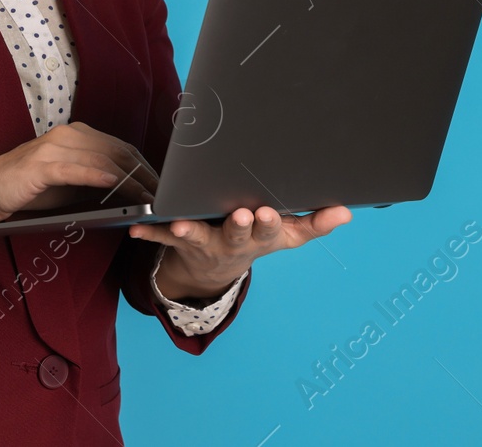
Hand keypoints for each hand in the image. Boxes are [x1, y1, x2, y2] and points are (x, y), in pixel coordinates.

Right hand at [0, 121, 158, 222]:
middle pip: (118, 152)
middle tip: (163, 195)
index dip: (145, 167)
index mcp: (77, 135)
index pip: (121, 148)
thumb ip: (96, 179)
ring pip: (102, 160)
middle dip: (144, 175)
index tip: (162, 186)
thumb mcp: (69, 182)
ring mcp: (54, 147)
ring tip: (148, 196)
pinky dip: (97, 176)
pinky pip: (75, 169)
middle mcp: (69, 135)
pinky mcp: (41, 164)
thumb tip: (132, 191)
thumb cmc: (28, 187)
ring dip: (129, 179)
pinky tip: (114, 184)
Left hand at [129, 204, 351, 299]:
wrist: (215, 268)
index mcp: (262, 236)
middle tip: (242, 215)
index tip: (270, 212)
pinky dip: (149, 232)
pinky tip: (136, 228)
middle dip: (240, 225)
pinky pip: (162, 238)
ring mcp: (206, 242)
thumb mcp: (287, 236)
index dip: (271, 222)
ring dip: (191, 229)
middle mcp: (234, 241)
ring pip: (199, 235)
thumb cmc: (256, 238)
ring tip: (181, 222)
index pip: (271, 229)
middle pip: (237, 233)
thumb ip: (314, 223)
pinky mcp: (180, 241)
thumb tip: (345, 211)